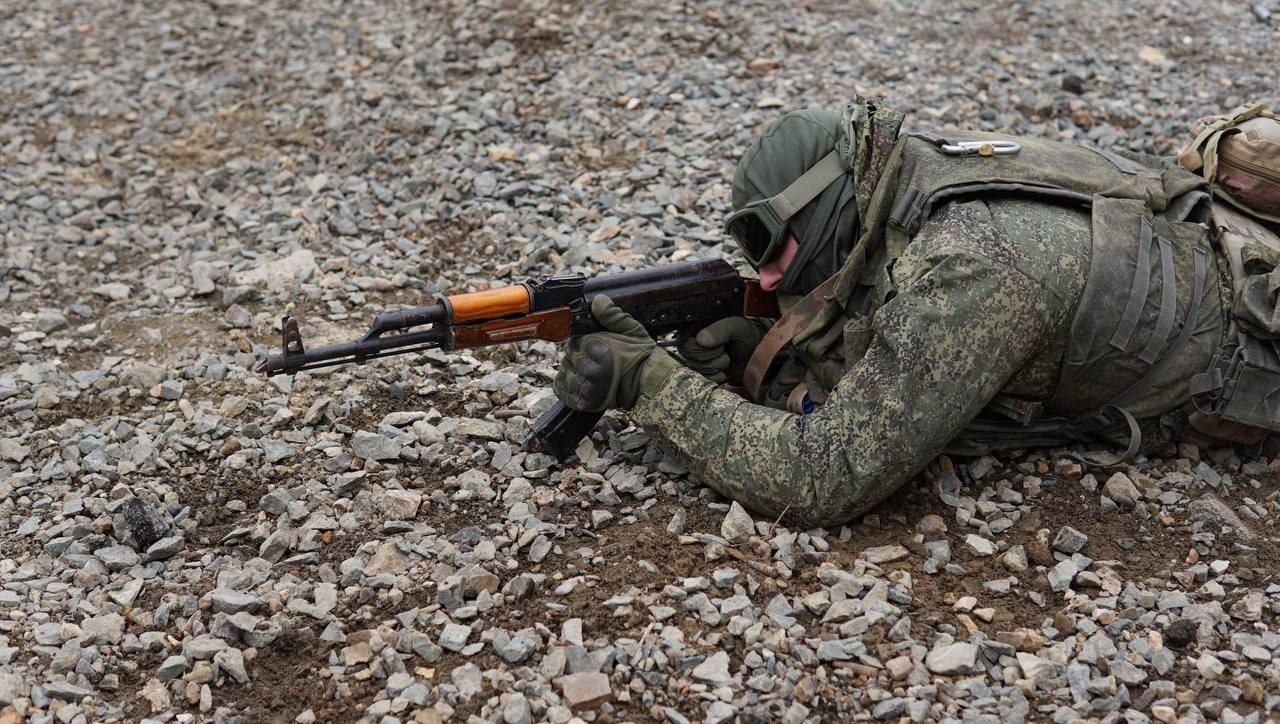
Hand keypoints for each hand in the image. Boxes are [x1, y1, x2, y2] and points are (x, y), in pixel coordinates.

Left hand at [553, 295, 657, 411]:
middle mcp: (592, 372)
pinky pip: (562, 390)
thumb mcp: (632, 330)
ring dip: (572, 368)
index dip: (584, 340)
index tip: (594, 343)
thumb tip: (598, 300)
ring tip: (587, 367)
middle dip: (578, 353)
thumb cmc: (641, 358)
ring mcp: (587, 390)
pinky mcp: (584, 403)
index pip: (577, 341)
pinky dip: (563, 384)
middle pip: (570, 355)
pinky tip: (572, 378)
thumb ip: (613, 315)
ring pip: (565, 371)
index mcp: (602, 352)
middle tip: (592, 356)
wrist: (647, 386)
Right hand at [676, 316, 768, 384]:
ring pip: (696, 371)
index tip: (713, 344)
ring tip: (727, 360)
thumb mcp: (735, 326)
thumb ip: (718, 330)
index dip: (698, 347)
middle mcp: (698, 347)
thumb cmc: (748, 334)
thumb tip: (701, 340)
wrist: (761, 353)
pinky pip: (704, 381)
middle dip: (709, 357)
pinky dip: (715, 378)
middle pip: (690, 358)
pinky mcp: (709, 376)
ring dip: (714, 367)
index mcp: (699, 331)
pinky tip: (725, 373)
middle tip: (724, 351)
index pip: (685, 343)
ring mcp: (703, 363)